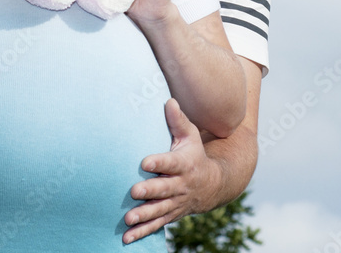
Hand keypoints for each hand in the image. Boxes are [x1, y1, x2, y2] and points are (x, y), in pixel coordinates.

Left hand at [122, 99, 219, 243]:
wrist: (213, 185)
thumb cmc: (194, 154)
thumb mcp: (191, 137)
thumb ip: (178, 121)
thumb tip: (169, 101)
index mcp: (184, 164)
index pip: (171, 162)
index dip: (159, 162)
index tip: (145, 162)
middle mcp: (181, 185)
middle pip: (164, 189)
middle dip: (150, 191)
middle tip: (134, 192)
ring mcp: (176, 202)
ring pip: (160, 210)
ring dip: (144, 215)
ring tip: (128, 219)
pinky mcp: (171, 214)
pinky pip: (156, 225)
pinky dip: (142, 233)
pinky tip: (126, 238)